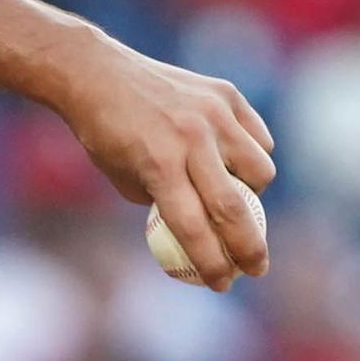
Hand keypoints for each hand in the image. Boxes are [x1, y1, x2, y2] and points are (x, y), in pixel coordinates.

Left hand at [40, 34, 275, 289]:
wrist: (100, 76)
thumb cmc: (107, 137)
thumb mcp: (125, 181)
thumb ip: (166, 204)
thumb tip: (201, 232)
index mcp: (159, 166)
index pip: (193, 228)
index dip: (211, 264)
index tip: (222, 284)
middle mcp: (191, 139)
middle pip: (234, 208)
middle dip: (249, 248)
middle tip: (256, 269)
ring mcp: (213, 114)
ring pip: (259, 170)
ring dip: (254, 195)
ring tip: (240, 200)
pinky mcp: (226, 94)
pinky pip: (257, 138)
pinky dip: (253, 156)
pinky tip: (237, 163)